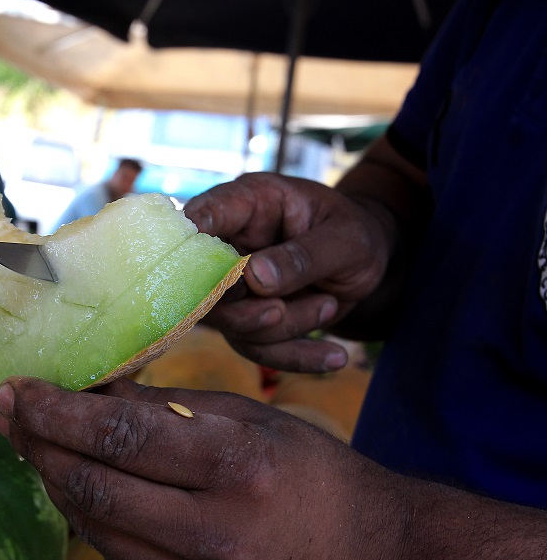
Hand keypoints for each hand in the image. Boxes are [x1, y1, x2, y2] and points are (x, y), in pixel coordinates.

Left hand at [0, 376, 404, 559]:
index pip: (120, 437)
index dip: (57, 411)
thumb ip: (166, 407)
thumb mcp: (248, 419)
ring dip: (53, 478)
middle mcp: (214, 534)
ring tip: (30, 440)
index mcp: (237, 469)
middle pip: (92, 486)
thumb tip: (91, 388)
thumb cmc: (308, 471)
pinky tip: (72, 481)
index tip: (19, 387)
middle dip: (37, 444)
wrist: (365, 559)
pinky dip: (87, 514)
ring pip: (93, 525)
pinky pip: (114, 554)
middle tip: (8, 410)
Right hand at [184, 173, 392, 371]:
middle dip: (245, 310)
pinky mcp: (247, 317)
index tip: (210, 274)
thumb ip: (303, 256)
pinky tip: (335, 356)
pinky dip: (296, 355)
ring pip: (235, 323)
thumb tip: (254, 277)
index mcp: (249, 203)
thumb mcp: (346, 238)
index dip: (192, 245)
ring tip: (328, 304)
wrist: (366, 260)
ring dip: (287, 326)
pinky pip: (258, 347)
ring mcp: (234, 285)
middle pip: (205, 286)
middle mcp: (231, 243)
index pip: (203, 217)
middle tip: (281, 310)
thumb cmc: (354, 233)